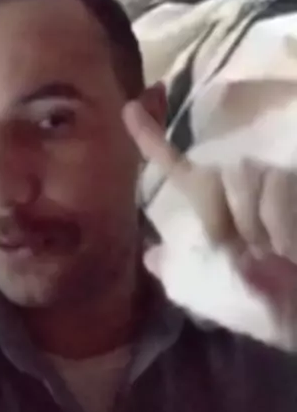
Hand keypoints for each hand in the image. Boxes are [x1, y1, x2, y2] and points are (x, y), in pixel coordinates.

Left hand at [124, 101, 296, 328]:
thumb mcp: (220, 294)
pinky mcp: (294, 181)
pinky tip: (287, 248)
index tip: (130, 108)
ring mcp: (271, 183)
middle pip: (211, 177)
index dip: (152, 140)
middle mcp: (239, 187)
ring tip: (273, 253)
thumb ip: (187, 274)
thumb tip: (151, 254)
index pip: (177, 168)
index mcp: (215, 210)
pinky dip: (276, 220)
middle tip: (243, 254)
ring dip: (253, 222)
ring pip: (243, 178)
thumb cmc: (268, 303)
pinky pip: (276, 186)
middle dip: (220, 218)